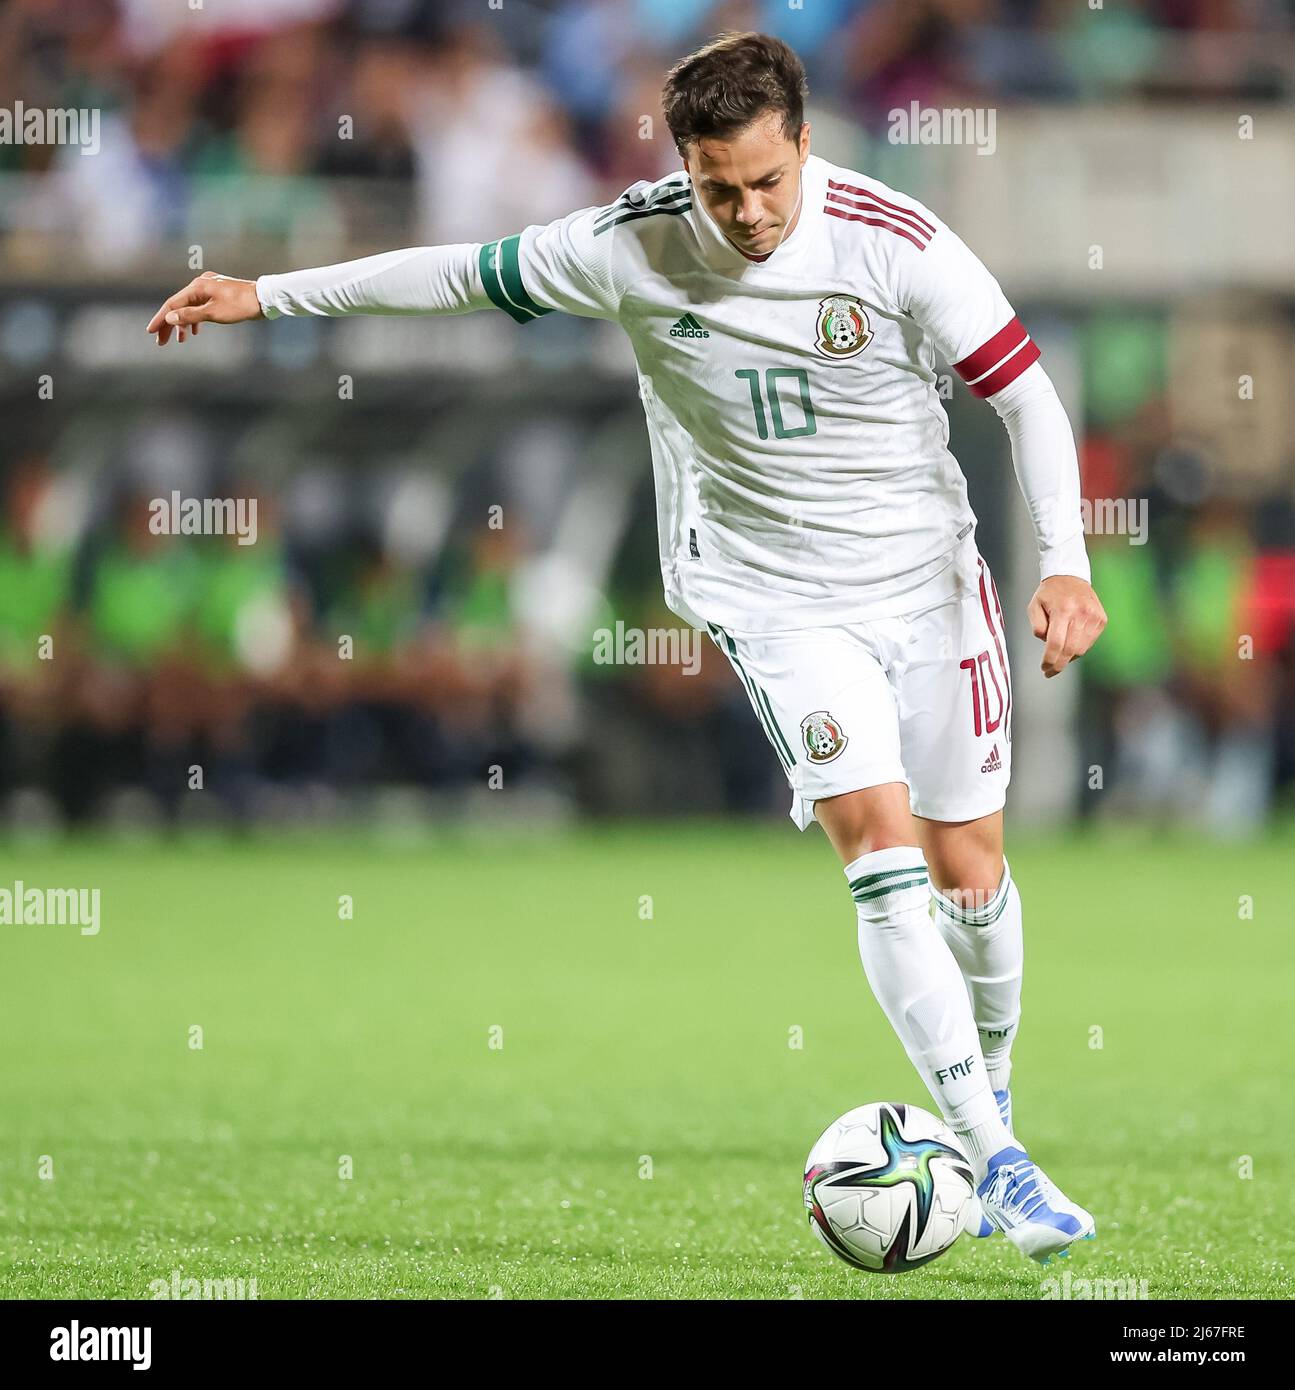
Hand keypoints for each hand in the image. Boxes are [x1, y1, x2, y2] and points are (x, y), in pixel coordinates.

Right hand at [146, 271, 262, 344]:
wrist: (263, 298)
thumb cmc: (240, 306)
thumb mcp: (213, 313)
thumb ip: (190, 315)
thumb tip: (170, 318)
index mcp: (197, 287)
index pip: (172, 304)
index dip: (161, 319)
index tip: (151, 332)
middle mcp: (200, 285)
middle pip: (178, 306)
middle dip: (170, 324)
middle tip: (162, 341)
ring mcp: (209, 289)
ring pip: (189, 307)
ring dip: (183, 324)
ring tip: (180, 340)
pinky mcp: (217, 295)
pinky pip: (200, 307)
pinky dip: (195, 319)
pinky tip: (194, 331)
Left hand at [1027, 575, 1106, 677]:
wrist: (1070, 576)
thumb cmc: (1049, 593)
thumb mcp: (1034, 606)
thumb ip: (1037, 627)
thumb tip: (1046, 644)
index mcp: (1063, 610)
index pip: (1056, 643)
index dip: (1049, 660)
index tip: (1044, 668)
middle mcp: (1081, 613)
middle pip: (1070, 649)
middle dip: (1059, 664)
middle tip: (1050, 672)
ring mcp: (1094, 617)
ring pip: (1081, 649)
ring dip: (1068, 657)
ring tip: (1058, 654)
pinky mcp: (1102, 619)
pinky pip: (1090, 642)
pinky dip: (1079, 648)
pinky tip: (1069, 644)